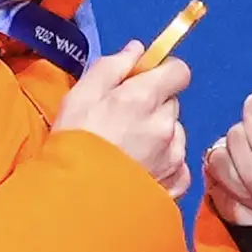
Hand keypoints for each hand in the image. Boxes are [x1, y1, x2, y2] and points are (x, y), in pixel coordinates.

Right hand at [53, 41, 191, 197]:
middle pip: (172, 103)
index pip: (179, 71)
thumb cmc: (72, 145)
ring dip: (160, 136)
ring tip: (128, 150)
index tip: (146, 81)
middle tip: (124, 121)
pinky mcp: (175, 183)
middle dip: (154, 106)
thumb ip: (112, 67)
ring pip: (175, 134)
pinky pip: (179, 164)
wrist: (73, 201)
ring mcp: (173, 157)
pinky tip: (140, 169)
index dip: (163, 73)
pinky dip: (165, 165)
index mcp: (144, 98)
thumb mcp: (81, 96)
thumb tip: (136, 49)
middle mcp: (166, 126)